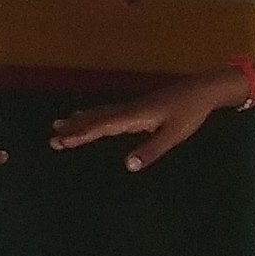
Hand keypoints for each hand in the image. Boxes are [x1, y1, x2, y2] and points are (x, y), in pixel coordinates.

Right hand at [47, 74, 235, 169]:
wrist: (202, 90)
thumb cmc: (189, 113)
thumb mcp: (173, 135)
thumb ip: (151, 150)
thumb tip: (128, 166)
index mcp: (134, 116)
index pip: (102, 126)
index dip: (82, 134)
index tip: (62, 141)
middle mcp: (128, 110)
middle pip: (96, 119)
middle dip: (74, 128)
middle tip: (52, 137)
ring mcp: (132, 107)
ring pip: (100, 114)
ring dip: (80, 120)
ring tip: (60, 124)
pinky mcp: (137, 107)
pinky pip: (108, 112)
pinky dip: (94, 115)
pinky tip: (90, 116)